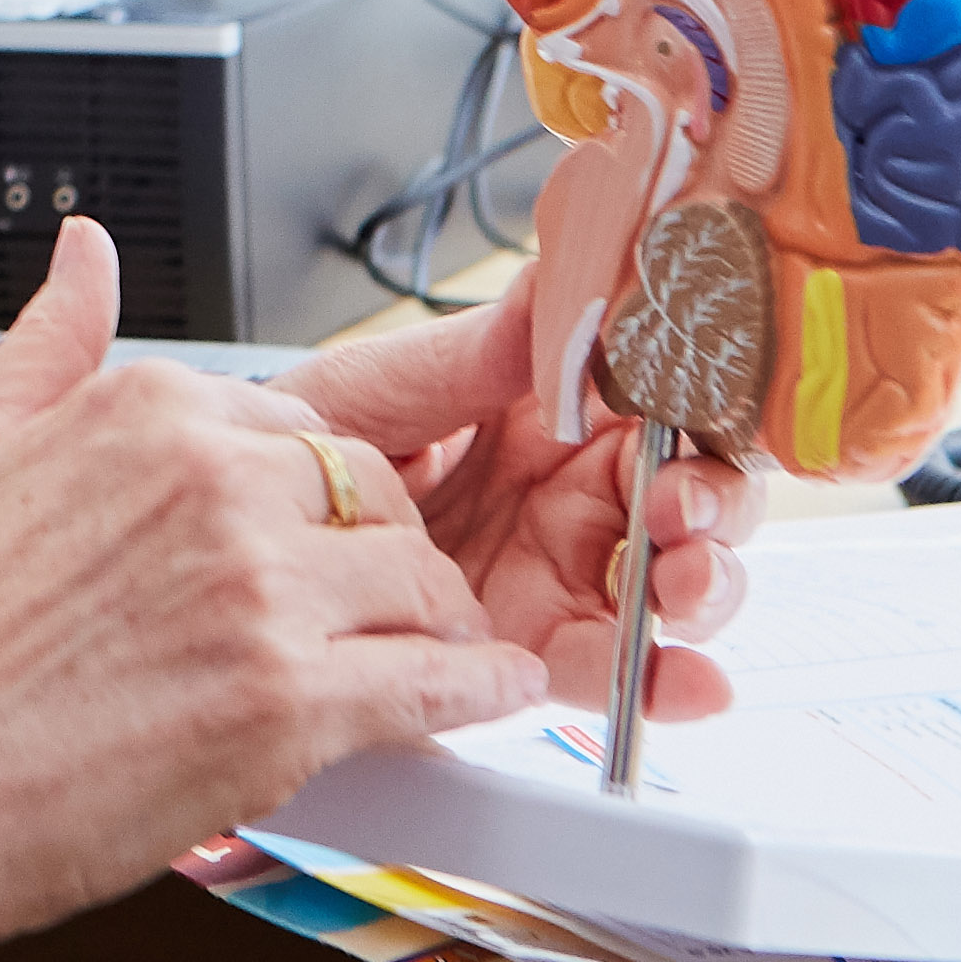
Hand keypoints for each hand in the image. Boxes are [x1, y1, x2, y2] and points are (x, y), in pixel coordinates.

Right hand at [0, 219, 544, 961]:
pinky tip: (485, 695)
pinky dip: (476, 693)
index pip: (306, 420)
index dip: (328, 488)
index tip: (335, 530)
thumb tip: (83, 252)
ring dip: (437, 621)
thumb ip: (48, 343)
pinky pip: (434, 682)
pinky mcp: (287, 706)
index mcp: (147, 406)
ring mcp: (257, 592)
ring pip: (421, 582)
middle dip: (389, 548)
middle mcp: (214, 481)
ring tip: (433, 651)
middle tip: (384, 602)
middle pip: (379, 492)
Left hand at [269, 286, 762, 720]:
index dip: (698, 408)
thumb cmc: (319, 435)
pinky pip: (614, 668)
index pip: (664, 403)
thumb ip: (488, 350)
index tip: (698, 410)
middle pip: (693, 497)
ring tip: (684, 585)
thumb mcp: (394, 380)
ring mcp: (565, 570)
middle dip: (713, 506)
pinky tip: (687, 682)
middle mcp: (575, 491)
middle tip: (682, 511)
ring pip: (673, 581)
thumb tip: (558, 279)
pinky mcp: (538, 643)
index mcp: (557, 411)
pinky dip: (662, 681)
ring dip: (704, 586)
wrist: (246, 526)